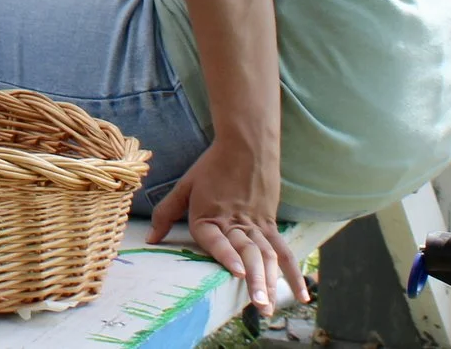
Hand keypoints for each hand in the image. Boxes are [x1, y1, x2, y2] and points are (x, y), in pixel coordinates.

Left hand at [148, 136, 308, 309]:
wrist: (245, 145)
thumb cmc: (211, 166)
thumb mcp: (185, 186)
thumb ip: (166, 213)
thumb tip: (150, 240)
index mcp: (209, 216)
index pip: (216, 239)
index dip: (226, 255)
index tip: (237, 272)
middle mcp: (234, 223)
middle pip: (247, 253)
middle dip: (254, 281)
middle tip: (259, 306)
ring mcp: (255, 224)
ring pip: (266, 255)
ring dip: (270, 282)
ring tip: (270, 306)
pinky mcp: (270, 224)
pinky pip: (283, 250)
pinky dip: (292, 272)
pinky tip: (301, 293)